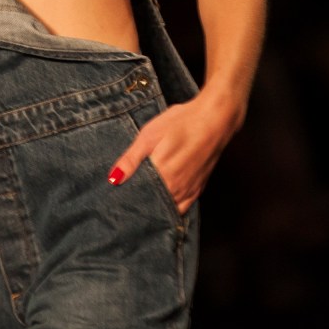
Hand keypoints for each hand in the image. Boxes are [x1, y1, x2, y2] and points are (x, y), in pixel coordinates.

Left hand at [107, 91, 240, 213]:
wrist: (215, 119)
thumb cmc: (181, 122)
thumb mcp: (150, 135)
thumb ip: (131, 159)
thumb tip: (114, 179)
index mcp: (162, 175)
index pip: (138, 197)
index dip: (127, 199)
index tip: (116, 199)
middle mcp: (176, 188)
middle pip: (152, 205)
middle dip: (139, 205)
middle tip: (125, 202)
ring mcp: (189, 190)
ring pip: (167, 208)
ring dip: (155, 208)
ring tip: (141, 203)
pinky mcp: (199, 189)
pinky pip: (182, 208)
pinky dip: (171, 209)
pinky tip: (163, 204)